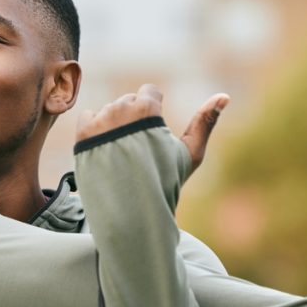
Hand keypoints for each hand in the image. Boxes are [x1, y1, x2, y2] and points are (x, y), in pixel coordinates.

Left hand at [77, 84, 229, 171]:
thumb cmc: (166, 183)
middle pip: (127, 101)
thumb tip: (224, 95)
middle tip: (138, 150)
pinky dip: (94, 130)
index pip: (148, 92)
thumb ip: (205, 121)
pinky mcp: (82, 136)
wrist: (133, 214)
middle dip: (133, 120)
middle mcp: (120, 110)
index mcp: (147, 109)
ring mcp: (99, 122)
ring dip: (114, 126)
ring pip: (108, 110)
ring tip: (122, 155)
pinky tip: (105, 150)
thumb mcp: (190, 153)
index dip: (153, 114)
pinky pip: (88, 117)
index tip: (152, 135)